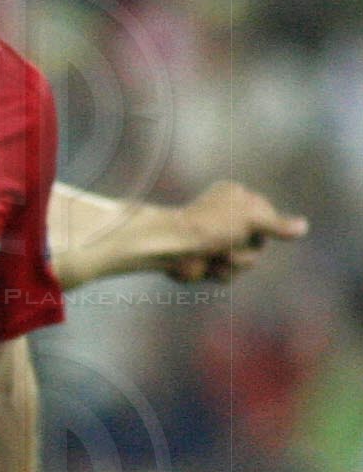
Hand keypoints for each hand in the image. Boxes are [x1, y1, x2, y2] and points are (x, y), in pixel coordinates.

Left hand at [159, 179, 305, 281]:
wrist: (168, 246)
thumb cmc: (210, 225)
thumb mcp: (252, 218)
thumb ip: (278, 224)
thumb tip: (303, 227)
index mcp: (235, 197)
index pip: (269, 218)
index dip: (262, 228)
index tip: (244, 226)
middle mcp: (226, 217)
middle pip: (259, 243)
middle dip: (246, 249)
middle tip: (225, 244)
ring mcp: (216, 240)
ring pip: (246, 262)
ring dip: (232, 263)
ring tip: (213, 255)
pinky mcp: (206, 260)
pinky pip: (228, 274)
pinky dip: (218, 272)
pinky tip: (204, 264)